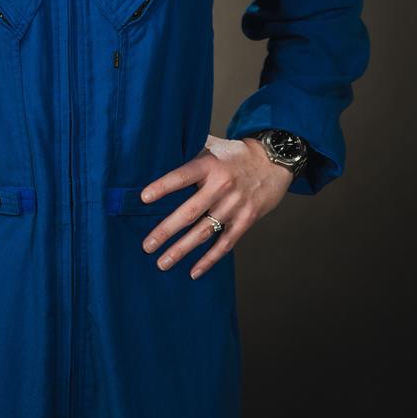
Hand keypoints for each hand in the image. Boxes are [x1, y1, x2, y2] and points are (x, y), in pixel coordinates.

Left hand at [137, 134, 293, 278]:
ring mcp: (234, 206)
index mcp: (210, 165)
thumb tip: (160, 154)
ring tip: (162, 263)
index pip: (182, 176)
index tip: (143, 198)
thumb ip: (191, 154)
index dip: (163, 187)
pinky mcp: (245, 220)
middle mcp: (221, 187)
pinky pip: (224, 244)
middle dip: (166, 230)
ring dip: (181, 250)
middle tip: (147, 245)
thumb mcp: (214, 146)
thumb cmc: (236, 154)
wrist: (273, 161)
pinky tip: (193, 271)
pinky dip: (209, 259)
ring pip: (203, 232)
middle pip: (189, 212)